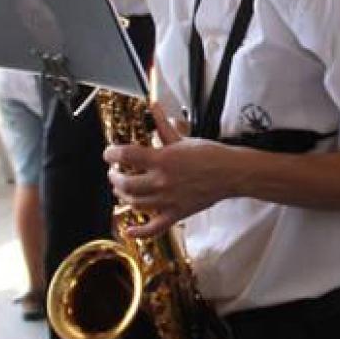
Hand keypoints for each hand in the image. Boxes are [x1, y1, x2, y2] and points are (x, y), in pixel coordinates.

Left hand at [107, 103, 233, 236]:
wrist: (230, 173)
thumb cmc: (209, 154)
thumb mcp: (183, 138)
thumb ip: (164, 125)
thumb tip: (154, 106)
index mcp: (162, 159)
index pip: (126, 155)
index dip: (112, 153)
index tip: (109, 153)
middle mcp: (161, 181)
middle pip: (125, 184)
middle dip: (115, 178)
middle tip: (114, 172)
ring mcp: (167, 200)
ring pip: (135, 203)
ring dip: (123, 196)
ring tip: (122, 189)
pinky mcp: (176, 213)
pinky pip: (154, 228)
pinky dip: (139, 232)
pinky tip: (129, 230)